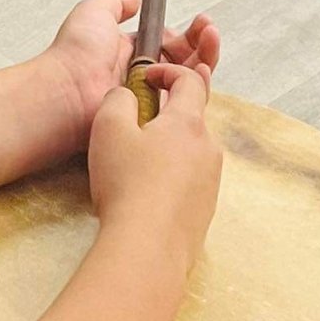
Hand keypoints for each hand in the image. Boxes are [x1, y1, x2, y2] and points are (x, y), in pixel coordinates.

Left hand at [37, 0, 221, 152]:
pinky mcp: (153, 119)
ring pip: (188, 82)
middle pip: (184, 61)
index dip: (188, 34)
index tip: (201, 22)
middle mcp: (141, 76)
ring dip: (205, 59)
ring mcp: (148, 98)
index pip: (169, 44)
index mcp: (129, 52)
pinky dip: (198, 87)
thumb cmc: (76, 52)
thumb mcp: (95, 12)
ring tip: (211, 40)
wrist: (67, 91)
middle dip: (202, 44)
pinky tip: (202, 69)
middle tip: (210, 31)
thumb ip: (118, 3)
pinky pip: (183, 105)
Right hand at [85, 65, 220, 271]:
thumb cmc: (126, 185)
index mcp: (188, 124)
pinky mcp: (206, 209)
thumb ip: (118, 99)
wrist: (147, 248)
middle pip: (192, 118)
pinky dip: (171, 177)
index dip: (168, 72)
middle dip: (165, 114)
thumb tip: (128, 95)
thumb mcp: (108, 128)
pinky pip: (190, 180)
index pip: (190, 82)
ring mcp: (211, 181)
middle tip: (136, 123)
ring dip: (168, 147)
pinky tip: (146, 193)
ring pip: (191, 151)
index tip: (147, 78)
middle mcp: (208, 149)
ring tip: (136, 163)